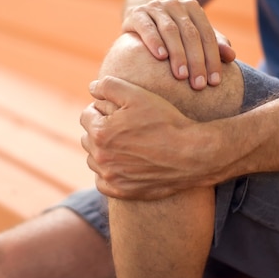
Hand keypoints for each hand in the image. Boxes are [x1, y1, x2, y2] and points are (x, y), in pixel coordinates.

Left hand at [80, 76, 213, 199]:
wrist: (191, 154)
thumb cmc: (165, 121)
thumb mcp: (138, 94)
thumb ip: (109, 86)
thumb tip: (92, 87)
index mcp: (100, 132)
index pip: (87, 115)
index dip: (103, 109)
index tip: (120, 110)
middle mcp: (101, 157)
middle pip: (88, 137)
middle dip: (101, 129)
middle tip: (124, 126)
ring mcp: (110, 177)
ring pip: (94, 159)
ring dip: (103, 150)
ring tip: (126, 143)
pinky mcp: (121, 191)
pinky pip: (102, 180)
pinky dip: (109, 172)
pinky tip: (125, 163)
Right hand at [123, 0, 235, 89]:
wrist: (140, 16)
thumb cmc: (173, 33)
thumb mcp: (194, 37)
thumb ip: (213, 45)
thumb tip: (232, 56)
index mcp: (193, 8)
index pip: (207, 35)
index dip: (212, 59)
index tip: (215, 82)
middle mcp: (175, 5)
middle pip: (190, 34)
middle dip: (196, 61)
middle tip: (198, 84)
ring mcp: (155, 7)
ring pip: (170, 31)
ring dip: (178, 54)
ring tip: (181, 75)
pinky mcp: (137, 14)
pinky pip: (147, 27)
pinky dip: (155, 42)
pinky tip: (161, 57)